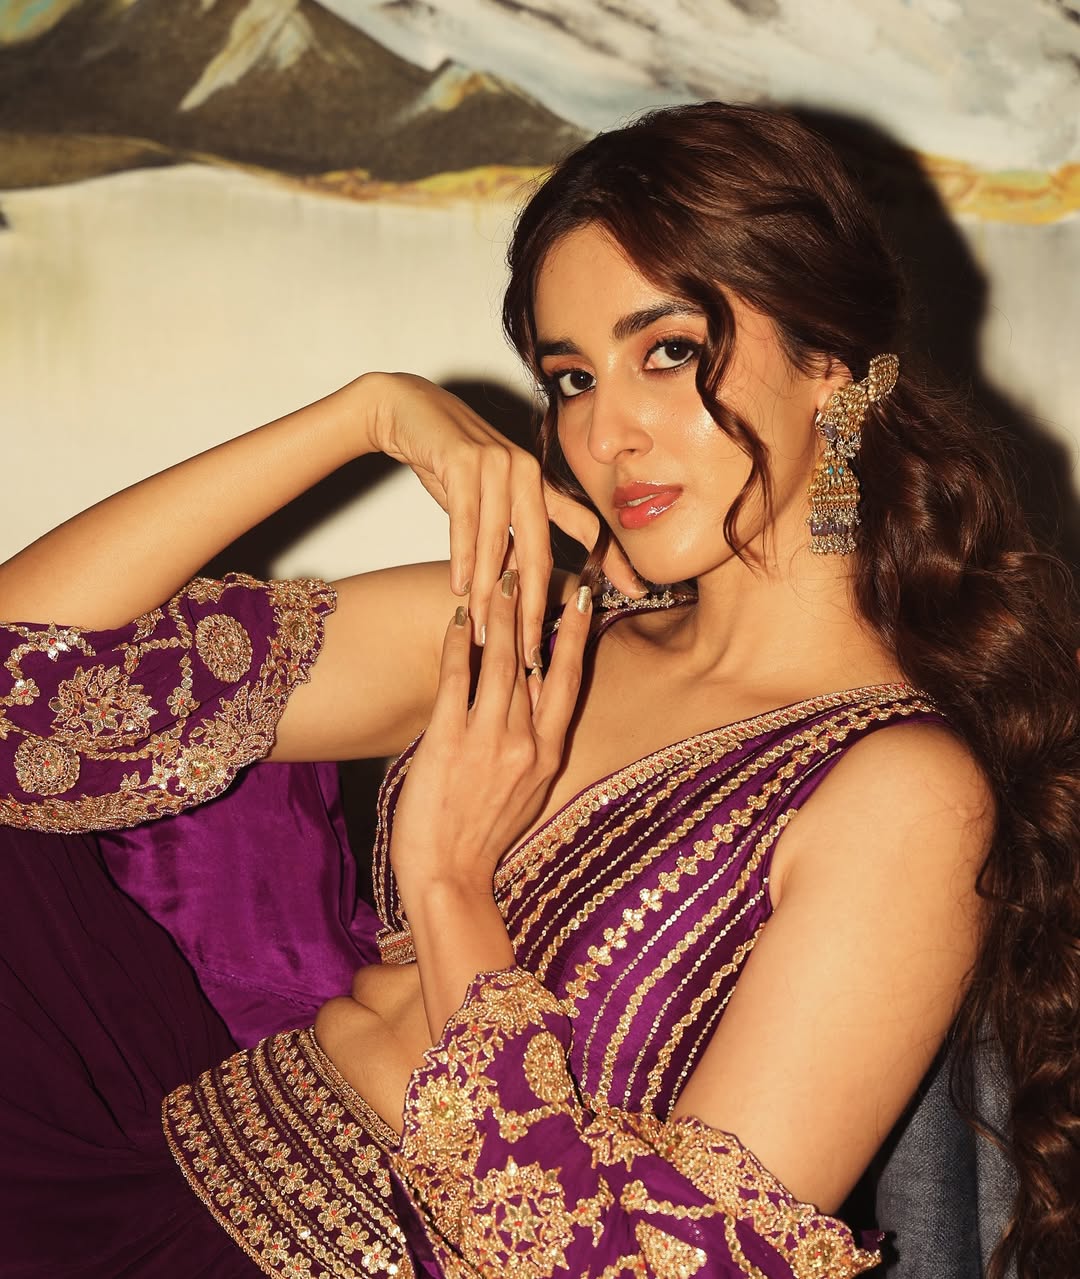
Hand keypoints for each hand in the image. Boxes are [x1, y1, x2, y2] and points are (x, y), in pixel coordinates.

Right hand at [354, 372, 640, 660]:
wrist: (409, 410)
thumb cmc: (448, 460)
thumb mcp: (487, 498)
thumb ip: (509, 534)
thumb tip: (523, 585)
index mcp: (540, 483)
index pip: (584, 526)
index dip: (611, 559)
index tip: (638, 590)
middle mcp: (526, 473)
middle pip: (540, 550)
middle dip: (539, 605)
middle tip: (536, 650)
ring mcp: (497, 465)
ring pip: (499, 542)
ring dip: (491, 592)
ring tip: (487, 631)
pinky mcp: (463, 461)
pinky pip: (465, 520)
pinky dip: (463, 557)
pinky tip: (460, 587)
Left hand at [389, 568, 592, 901]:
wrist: (450, 880)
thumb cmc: (482, 839)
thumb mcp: (526, 792)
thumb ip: (530, 745)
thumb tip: (527, 700)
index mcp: (549, 754)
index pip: (567, 681)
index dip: (575, 636)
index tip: (584, 600)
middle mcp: (526, 743)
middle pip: (534, 660)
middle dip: (534, 609)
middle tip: (532, 570)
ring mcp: (488, 741)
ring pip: (499, 662)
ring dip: (497, 616)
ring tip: (497, 582)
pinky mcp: (448, 742)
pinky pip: (456, 680)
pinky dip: (456, 646)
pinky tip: (455, 620)